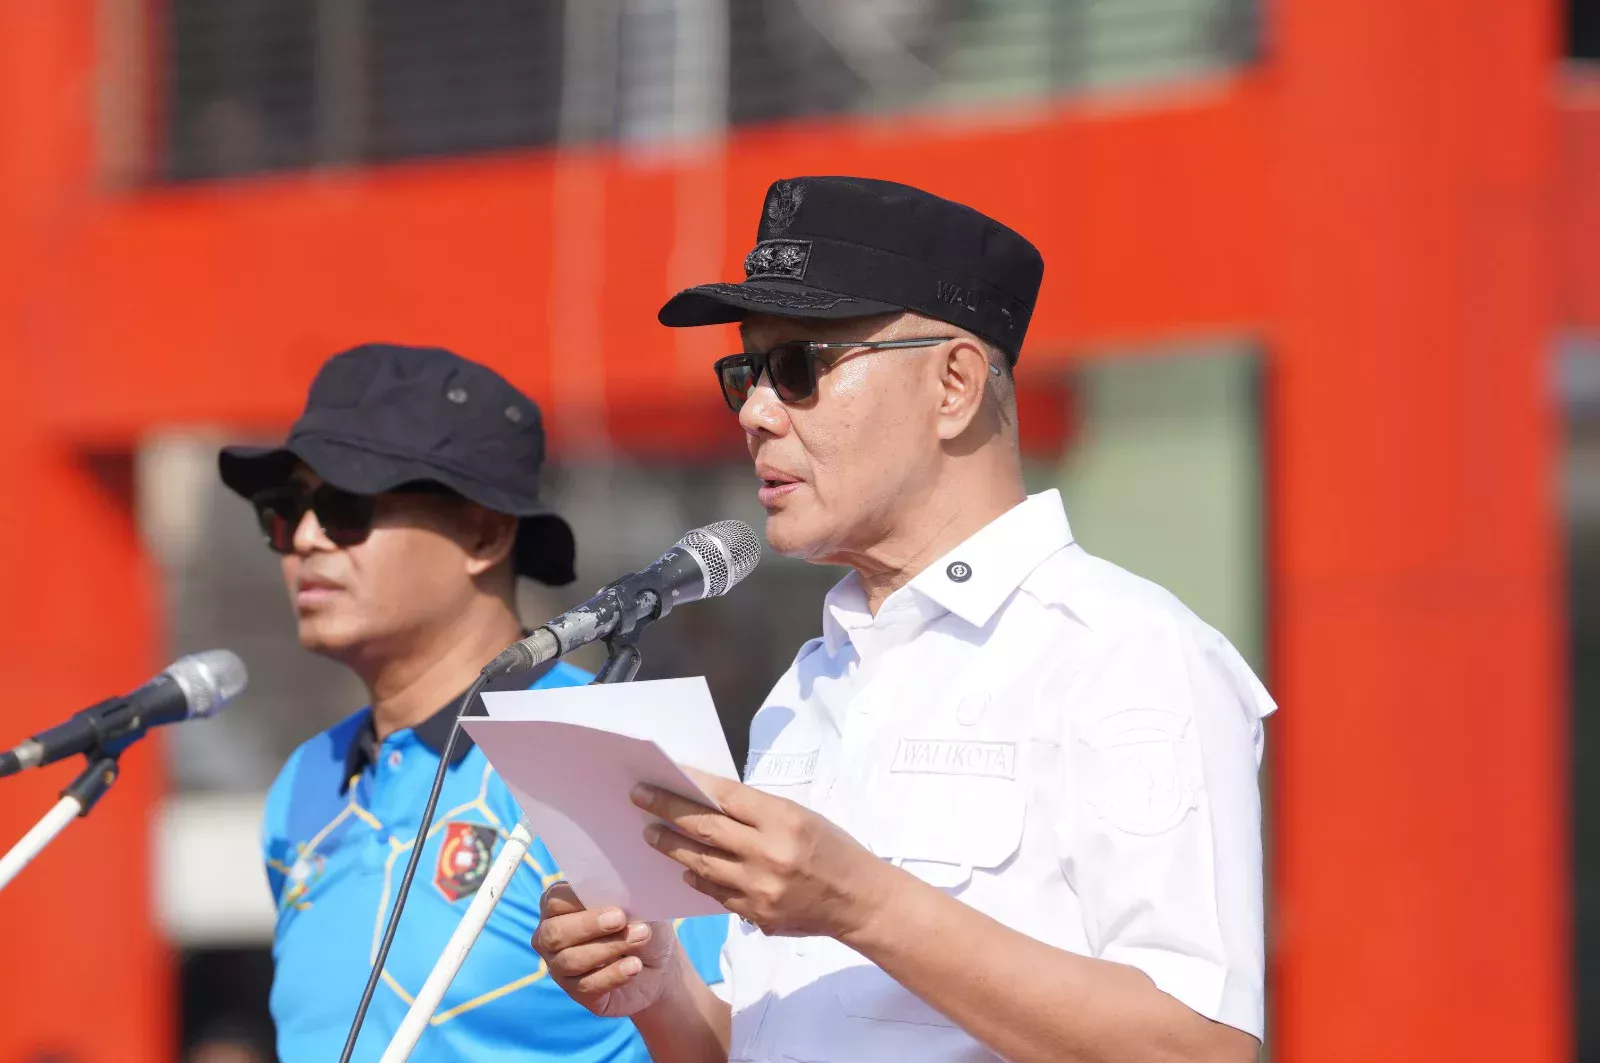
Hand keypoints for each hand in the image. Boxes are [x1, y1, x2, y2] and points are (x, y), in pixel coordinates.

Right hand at [532, 881, 679, 1017]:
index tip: (605, 899)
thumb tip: (620, 896)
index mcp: (559, 906)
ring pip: (570, 960)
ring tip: (641, 938)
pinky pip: (587, 986)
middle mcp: (550, 937)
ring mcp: (559, 967)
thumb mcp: (636, 905)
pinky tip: (634, 966)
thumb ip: (622, 898)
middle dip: (588, 925)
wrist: (657, 963)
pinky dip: (613, 975)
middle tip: (620, 919)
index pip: (554, 901)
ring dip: (608, 948)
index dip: (576, 899)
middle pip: (554, 933)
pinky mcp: (576, 992)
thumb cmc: (639, 923)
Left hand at [634, 767, 894, 939]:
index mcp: (784, 820)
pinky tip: (686, 867)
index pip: (725, 797)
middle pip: (705, 830)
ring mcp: (760, 889)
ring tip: (652, 834)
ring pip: (701, 864)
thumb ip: (757, 811)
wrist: (859, 899)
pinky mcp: (756, 915)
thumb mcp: (801, 816)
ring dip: (672, 847)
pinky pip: (716, 893)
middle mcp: (769, 854)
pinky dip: (698, 877)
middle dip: (667, 812)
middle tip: (640, 799)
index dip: (689, 785)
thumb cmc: (832, 848)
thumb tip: (708, 800)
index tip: (661, 777)